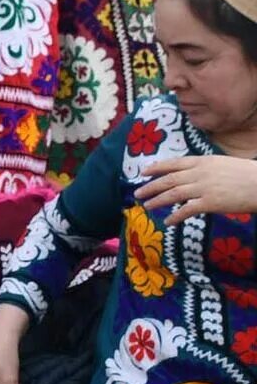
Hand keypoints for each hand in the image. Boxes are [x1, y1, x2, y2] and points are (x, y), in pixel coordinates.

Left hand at [135, 156, 256, 223]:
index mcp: (204, 161)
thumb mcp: (224, 164)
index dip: (157, 168)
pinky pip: (187, 210)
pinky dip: (175, 216)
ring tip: (147, 206)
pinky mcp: (210, 202)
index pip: (175, 163)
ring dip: (157, 201)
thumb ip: (206, 169)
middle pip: (169, 179)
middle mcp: (201, 173)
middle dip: (151, 186)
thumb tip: (192, 176)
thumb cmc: (247, 174)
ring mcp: (204, 187)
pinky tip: (168, 222)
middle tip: (137, 193)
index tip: (144, 172)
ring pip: (173, 194)